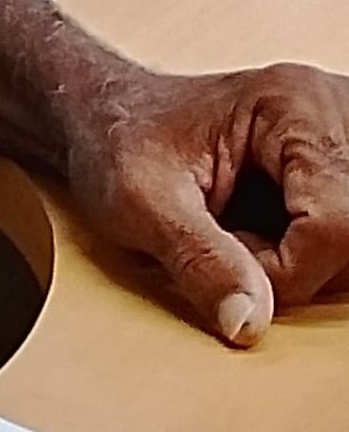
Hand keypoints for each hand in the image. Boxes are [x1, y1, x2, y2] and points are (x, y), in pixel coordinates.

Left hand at [0, 0, 348, 346]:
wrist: (107, 115)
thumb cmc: (119, 139)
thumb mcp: (139, 202)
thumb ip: (199, 261)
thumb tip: (251, 325)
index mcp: (293, 106)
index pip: (338, 223)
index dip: (286, 271)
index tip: (227, 262)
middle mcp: (332, 111)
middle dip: (299, 265)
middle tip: (235, 244)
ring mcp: (340, 137)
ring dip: (305, 260)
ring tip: (245, 235)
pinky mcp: (336, 165)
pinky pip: (344, 234)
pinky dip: (307, 252)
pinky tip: (266, 232)